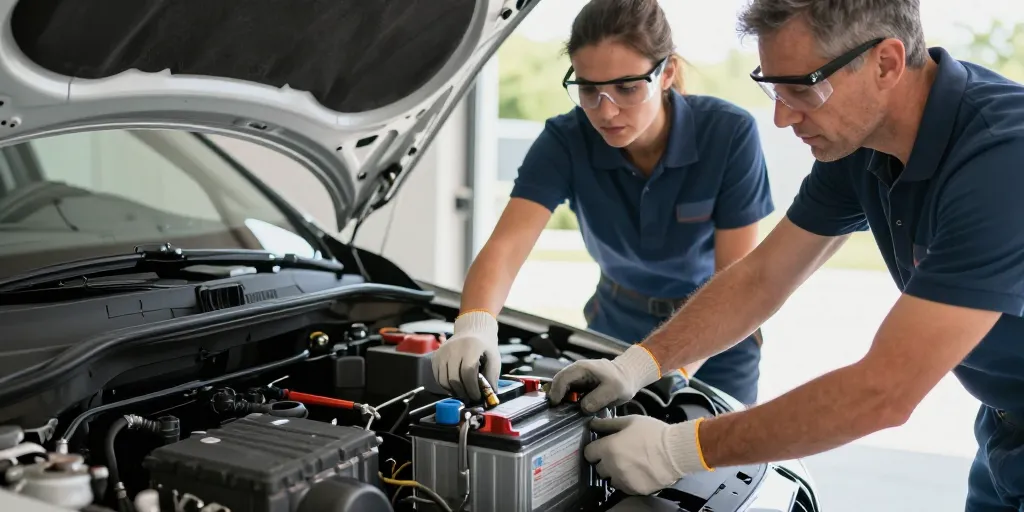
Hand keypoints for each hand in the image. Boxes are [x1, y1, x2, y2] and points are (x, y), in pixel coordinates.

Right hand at [431, 311, 499, 400]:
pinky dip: (446, 386)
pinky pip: (438, 377)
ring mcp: (442, 353)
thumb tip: (489, 395)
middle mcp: (453, 349)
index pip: (467, 372)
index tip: (477, 397)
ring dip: (454, 391)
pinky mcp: (435, 357)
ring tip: (464, 394)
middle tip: (471, 398)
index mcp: (470, 347)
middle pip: (454, 378)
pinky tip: (455, 387)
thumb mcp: (494, 358)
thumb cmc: (484, 346)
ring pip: (444, 380)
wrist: (472, 330)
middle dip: (463, 393)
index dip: (472, 388)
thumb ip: (492, 376)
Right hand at [548, 345, 661, 413]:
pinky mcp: (578, 385)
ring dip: (560, 400)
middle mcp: (575, 371)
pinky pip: (567, 393)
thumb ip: (598, 399)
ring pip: (560, 388)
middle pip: (557, 383)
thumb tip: (583, 407)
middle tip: (556, 412)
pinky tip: (570, 410)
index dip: (556, 392)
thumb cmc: (622, 381)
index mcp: (582, 368)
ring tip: (562, 412)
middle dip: (555, 397)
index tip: (556, 406)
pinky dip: (566, 401)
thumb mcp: (614, 390)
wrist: (628, 376)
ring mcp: (576, 378)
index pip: (562, 378)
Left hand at [585, 415, 711, 494]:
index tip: (601, 447)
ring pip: (610, 479)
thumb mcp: (630, 421)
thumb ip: (608, 423)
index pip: (589, 453)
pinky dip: (627, 481)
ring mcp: (623, 480)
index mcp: (609, 448)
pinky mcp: (634, 489)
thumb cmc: (654, 433)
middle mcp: (613, 466)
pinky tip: (637, 471)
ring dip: (615, 473)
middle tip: (617, 454)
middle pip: (598, 468)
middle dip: (605, 461)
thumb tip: (593, 423)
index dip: (594, 449)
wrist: (676, 451)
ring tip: (629, 464)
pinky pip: (624, 487)